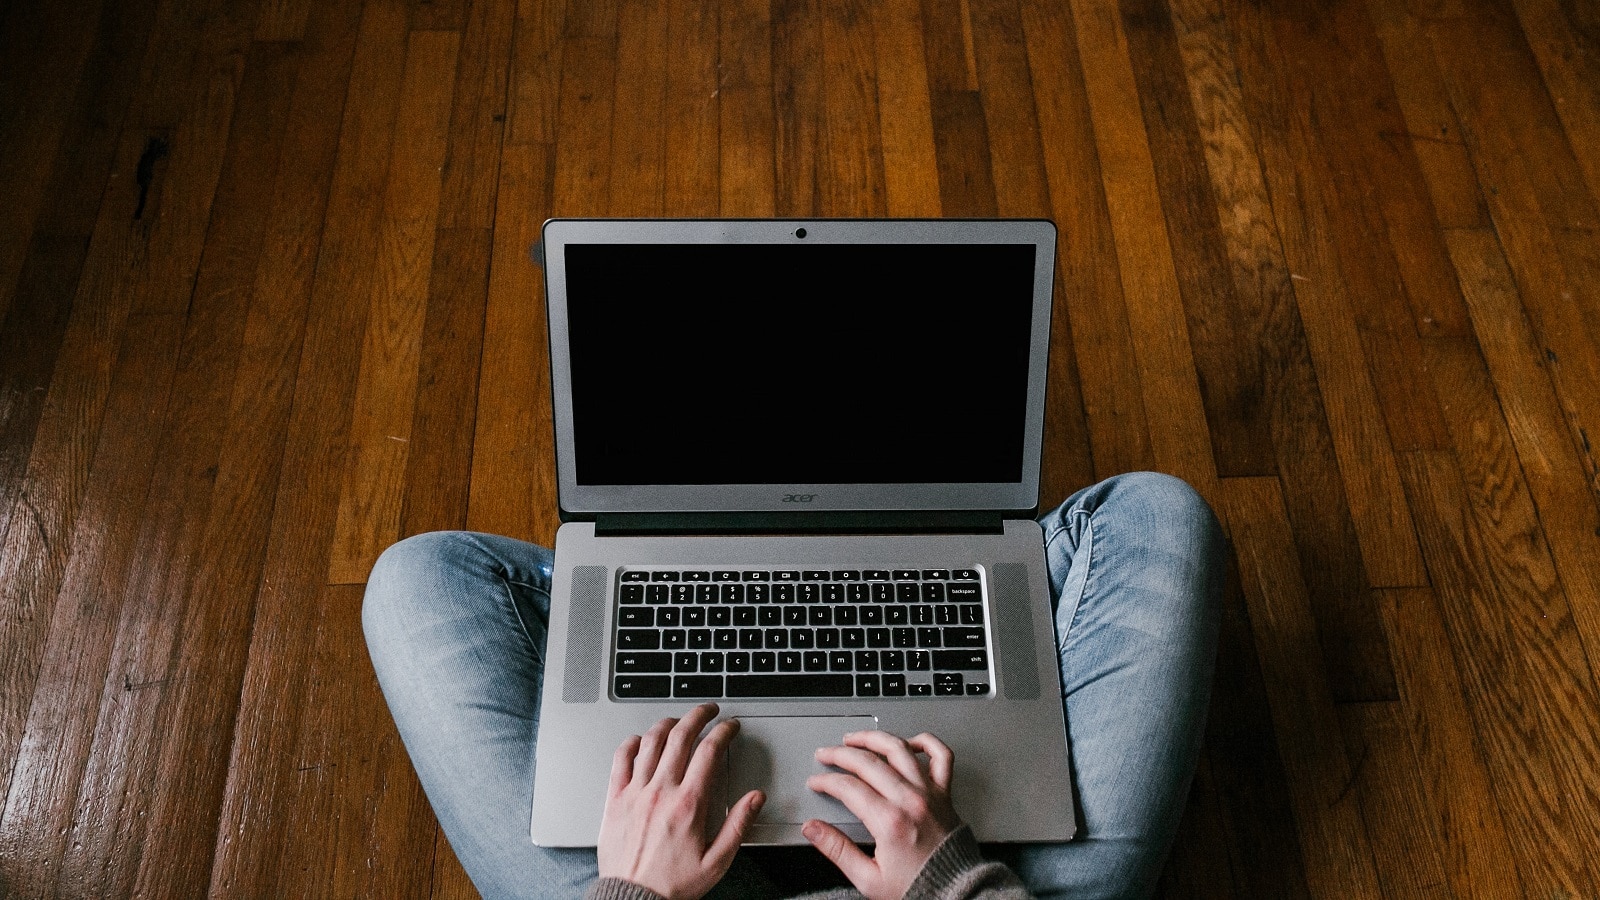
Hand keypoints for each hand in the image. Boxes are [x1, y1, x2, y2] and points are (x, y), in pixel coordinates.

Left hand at [597, 703, 763, 899]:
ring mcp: (635, 792)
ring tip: (678, 720)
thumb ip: (739, 825)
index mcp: (689, 804)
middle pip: (680, 736)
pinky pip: (620, 759)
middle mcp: (661, 791)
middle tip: (708, 710)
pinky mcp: (615, 798)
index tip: (730, 726)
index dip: (723, 731)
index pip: (709, 751)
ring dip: (667, 724)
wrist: (632, 899)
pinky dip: (632, 743)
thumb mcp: (717, 861)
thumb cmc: (673, 884)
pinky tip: (640, 740)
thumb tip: (755, 798)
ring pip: (650, 742)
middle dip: (698, 715)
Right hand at [803, 731, 961, 899]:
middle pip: (868, 762)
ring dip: (873, 738)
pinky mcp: (945, 793)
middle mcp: (910, 801)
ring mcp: (929, 793)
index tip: (816, 782)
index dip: (826, 781)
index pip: (848, 787)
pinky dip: (926, 742)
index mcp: (889, 821)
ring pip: (899, 749)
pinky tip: (909, 741)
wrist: (956, 893)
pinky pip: (940, 756)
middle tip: (826, 755)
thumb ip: (837, 850)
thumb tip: (813, 829)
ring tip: (856, 738)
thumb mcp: (868, 878)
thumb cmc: (918, 888)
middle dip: (841, 754)